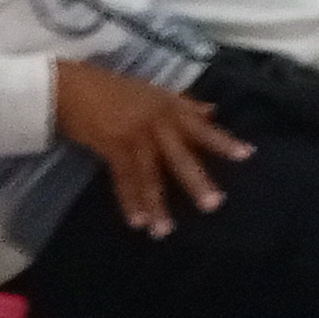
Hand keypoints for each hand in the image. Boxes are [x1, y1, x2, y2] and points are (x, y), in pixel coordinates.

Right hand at [51, 64, 248, 235]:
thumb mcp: (154, 93)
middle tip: (213, 205)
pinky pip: (123, 179)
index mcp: (170, 107)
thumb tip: (213, 111)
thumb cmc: (113, 89)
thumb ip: (184, 105)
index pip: (202, 127)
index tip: (247, 155)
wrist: (71, 87)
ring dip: (157, 204)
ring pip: (150, 174)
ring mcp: (134, 134)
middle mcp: (157, 121)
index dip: (223, 141)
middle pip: (181, 156)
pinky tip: (137, 222)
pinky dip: (130, 201)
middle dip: (196, 181)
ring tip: (165, 230)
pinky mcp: (111, 146)